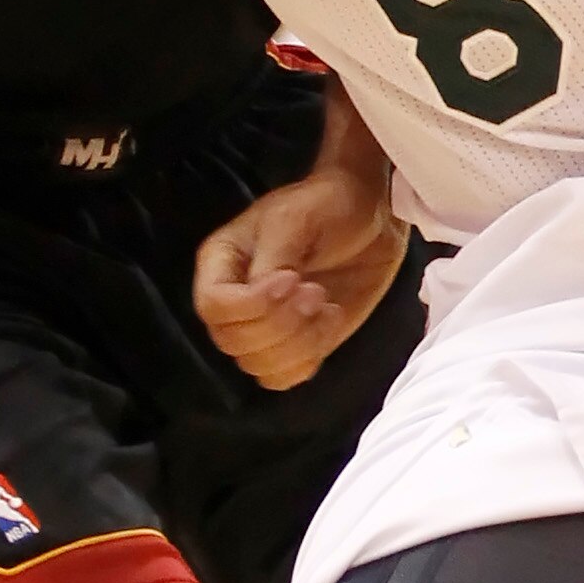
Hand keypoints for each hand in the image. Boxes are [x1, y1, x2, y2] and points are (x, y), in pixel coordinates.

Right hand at [193, 131, 408, 390]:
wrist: (370, 218)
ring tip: (323, 305)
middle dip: (282, 325)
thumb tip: (262, 294)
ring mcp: (262, 326)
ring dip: (299, 342)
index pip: (213, 306)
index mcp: (221, 263)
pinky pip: (286, 376)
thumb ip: (273, 259)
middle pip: (233, 342)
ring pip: (259, 365)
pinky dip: (310, 356)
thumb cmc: (327, 205)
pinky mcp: (295, 344)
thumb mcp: (295, 219)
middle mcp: (234, 300)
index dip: (253, 305)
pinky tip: (329, 320)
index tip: (293, 279)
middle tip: (315, 292)